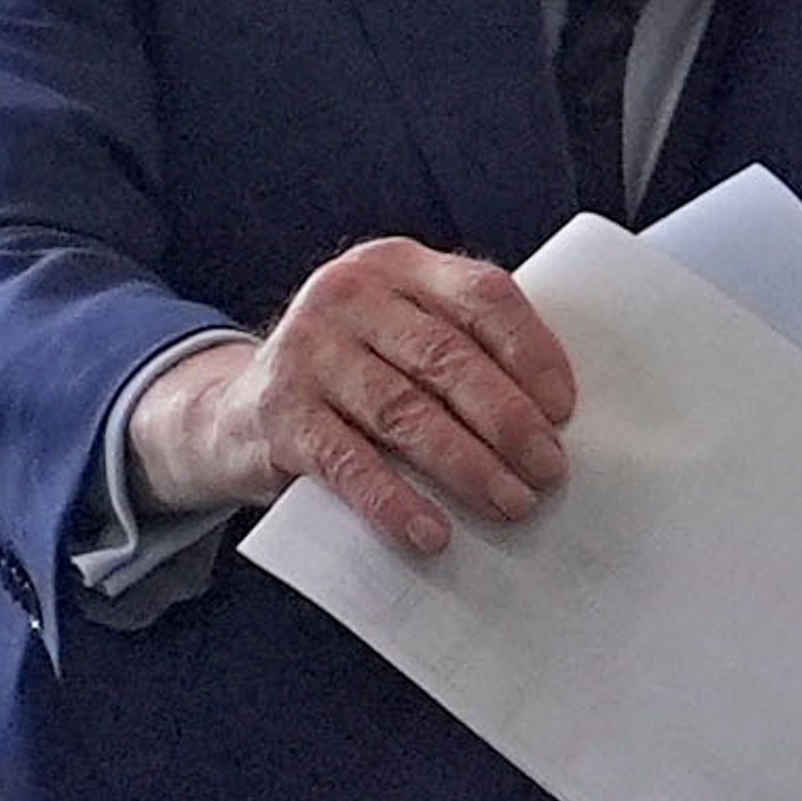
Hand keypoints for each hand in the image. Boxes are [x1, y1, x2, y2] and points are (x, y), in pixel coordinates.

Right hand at [130, 241, 573, 559]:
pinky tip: (433, 534)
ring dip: (467, 465)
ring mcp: (309, 350)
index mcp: (396, 266)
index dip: (531, 352)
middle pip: (446, 358)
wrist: (236, 413)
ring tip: (511, 504)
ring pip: (404, 411)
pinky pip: (348, 462)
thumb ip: (458, 349)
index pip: (481, 294)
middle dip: (508, 421)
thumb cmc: (351, 379)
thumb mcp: (398, 339)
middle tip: (548, 472)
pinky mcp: (281, 413)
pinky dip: (394, 502)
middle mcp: (349, 295)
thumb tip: (551, 422)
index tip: (564, 411)